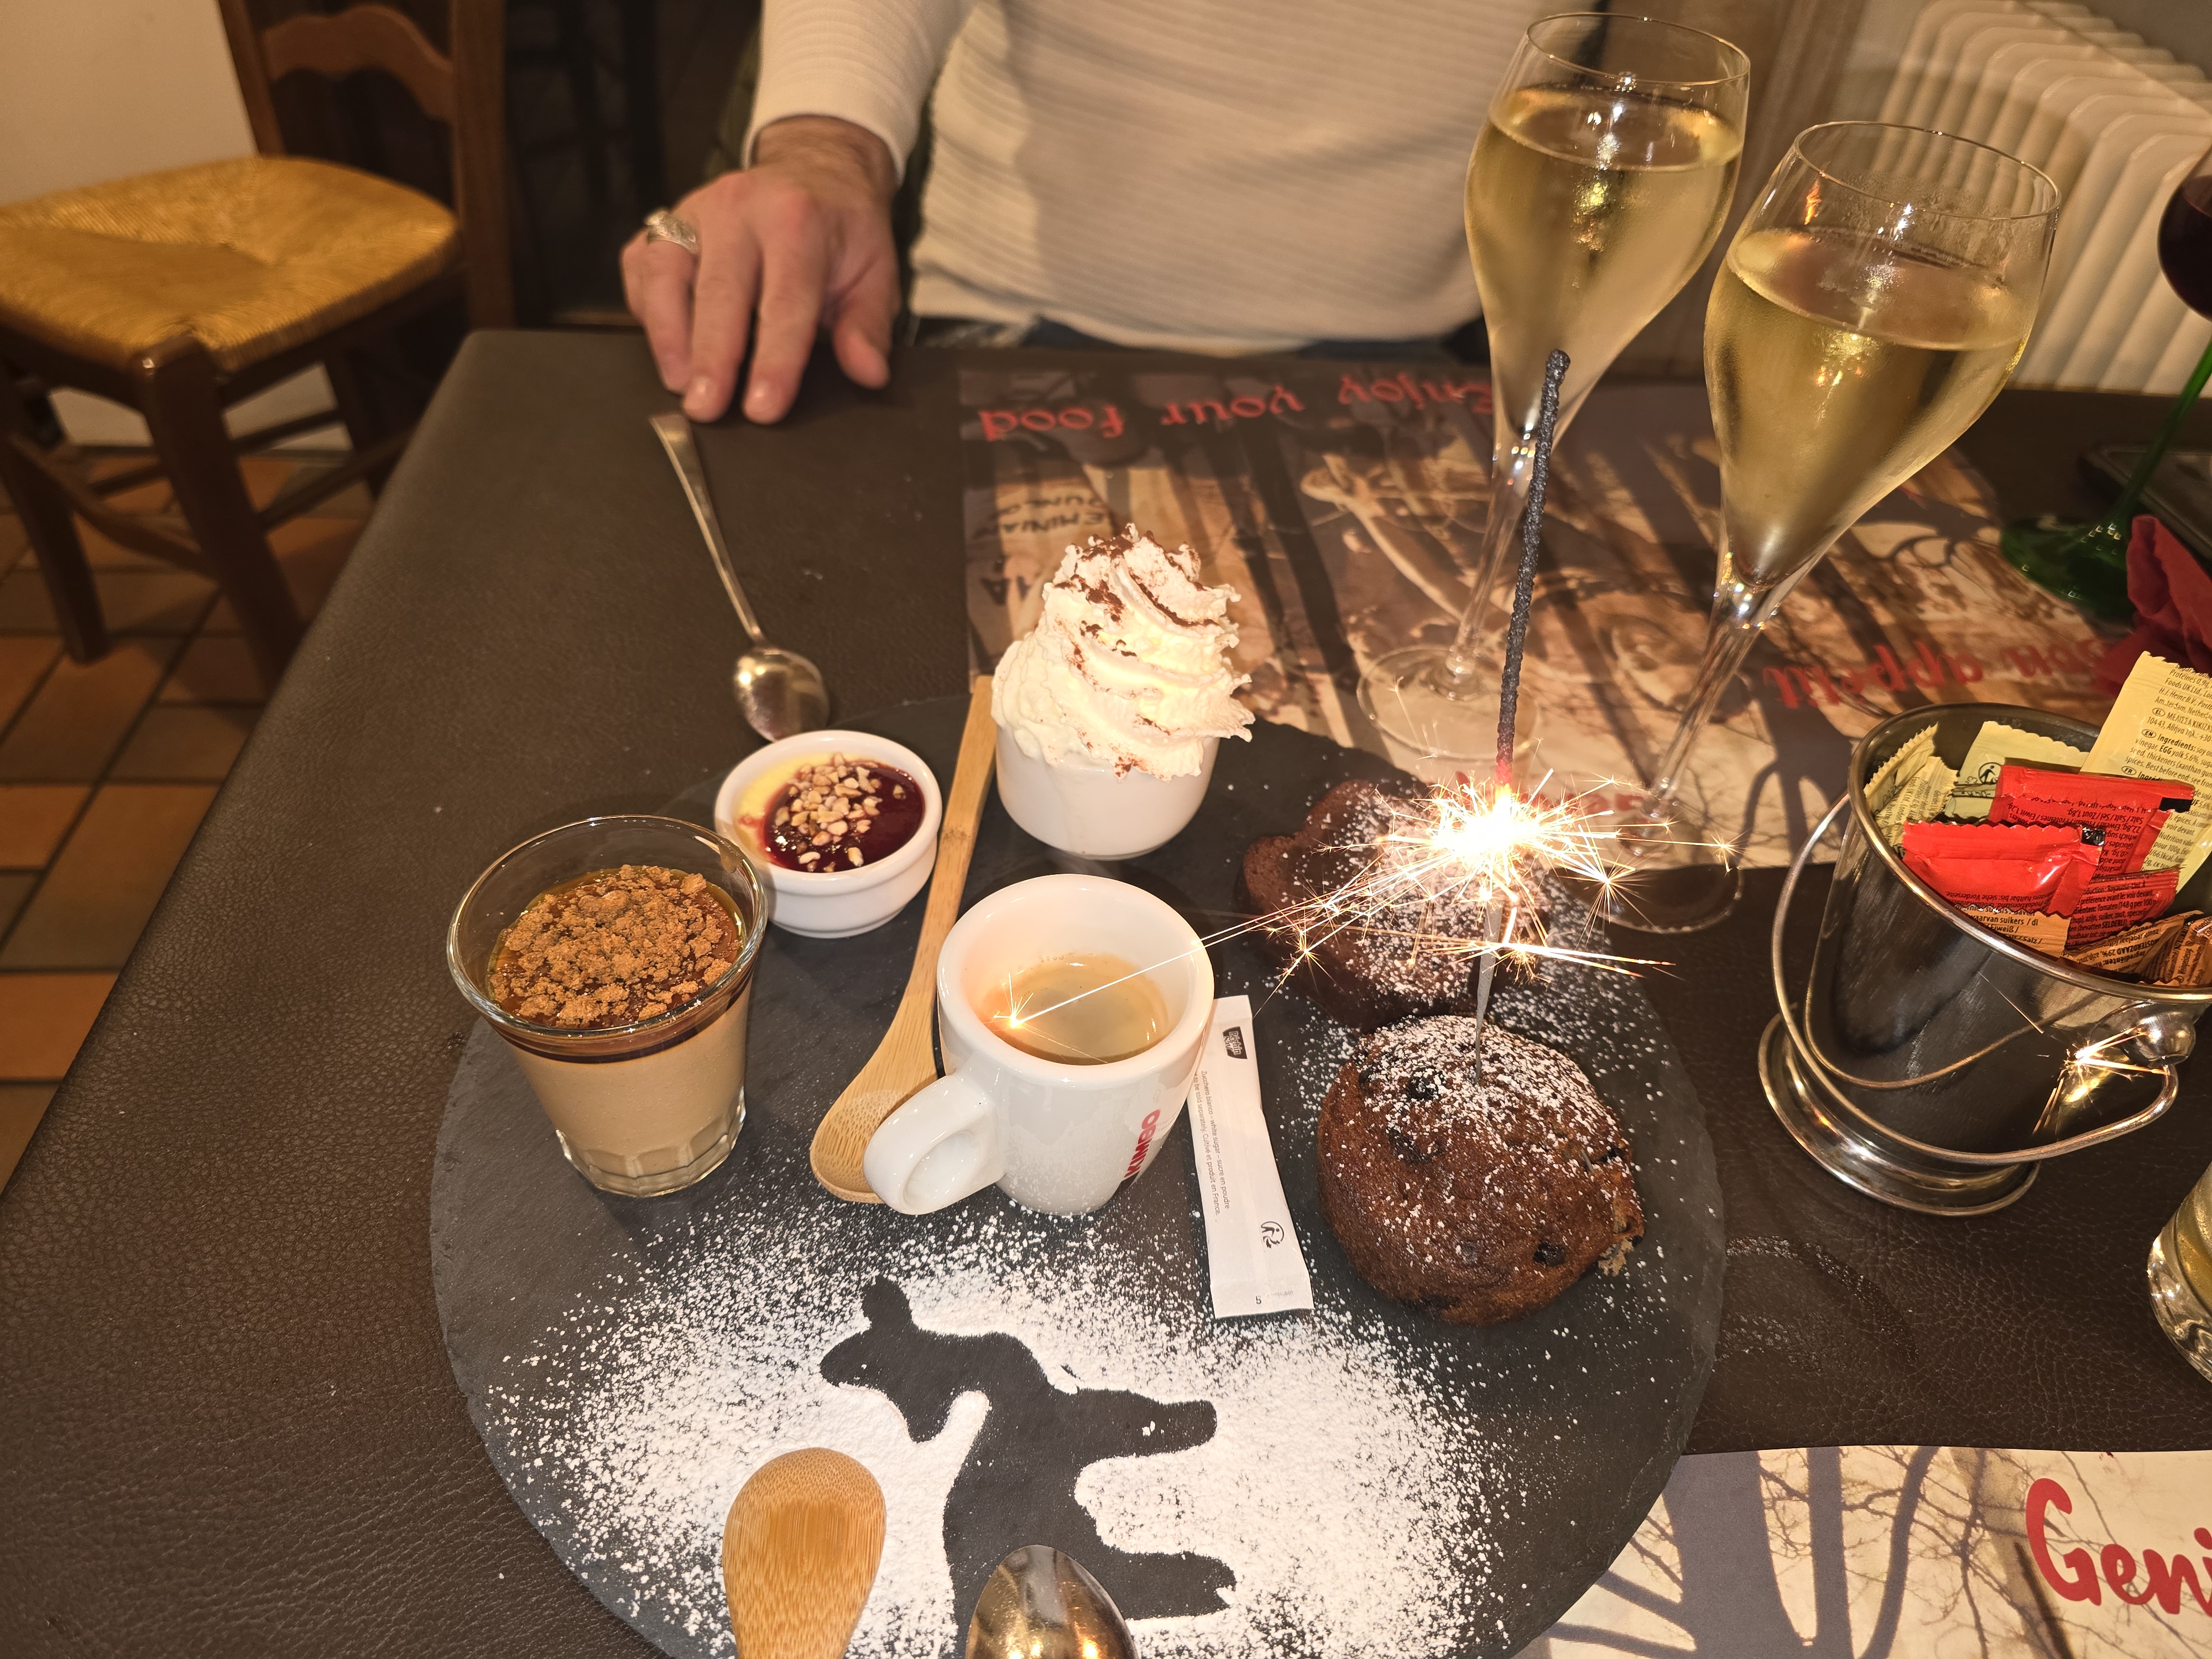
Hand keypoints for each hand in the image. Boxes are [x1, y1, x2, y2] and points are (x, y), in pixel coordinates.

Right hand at [622, 116, 898, 423]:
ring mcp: (694, 210)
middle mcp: (740, 208)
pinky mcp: (665, 220)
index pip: (784, 301)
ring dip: (667, 335)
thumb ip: (869, 324)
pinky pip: (640, 264)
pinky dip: (644, 308)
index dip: (774, 360)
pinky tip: (663, 346)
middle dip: (710, 357)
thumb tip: (868, 373)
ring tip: (678, 384)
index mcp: (798, 221)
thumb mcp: (875, 271)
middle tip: (705, 410)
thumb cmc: (842, 231)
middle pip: (718, 291)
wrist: (815, 168)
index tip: (762, 409)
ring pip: (664, 273)